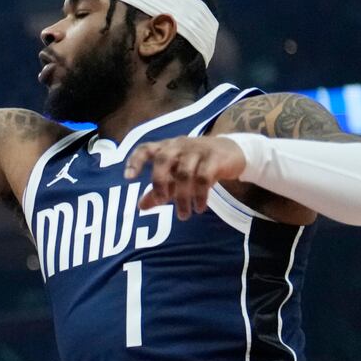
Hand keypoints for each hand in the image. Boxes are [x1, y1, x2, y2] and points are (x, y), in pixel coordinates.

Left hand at [124, 135, 247, 219]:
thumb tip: (141, 207)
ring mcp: (197, 150)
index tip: (128, 178)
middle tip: (162, 202)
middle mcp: (179, 145)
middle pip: (163, 160)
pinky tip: (199, 208)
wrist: (232, 152)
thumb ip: (159, 190)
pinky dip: (200, 195)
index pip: (146, 149)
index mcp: (166, 148)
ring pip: (184, 173)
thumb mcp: (176, 175)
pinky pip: (203, 177)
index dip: (135, 161)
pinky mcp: (215, 158)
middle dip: (159, 183)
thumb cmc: (197, 164)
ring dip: (182, 197)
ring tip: (184, 215)